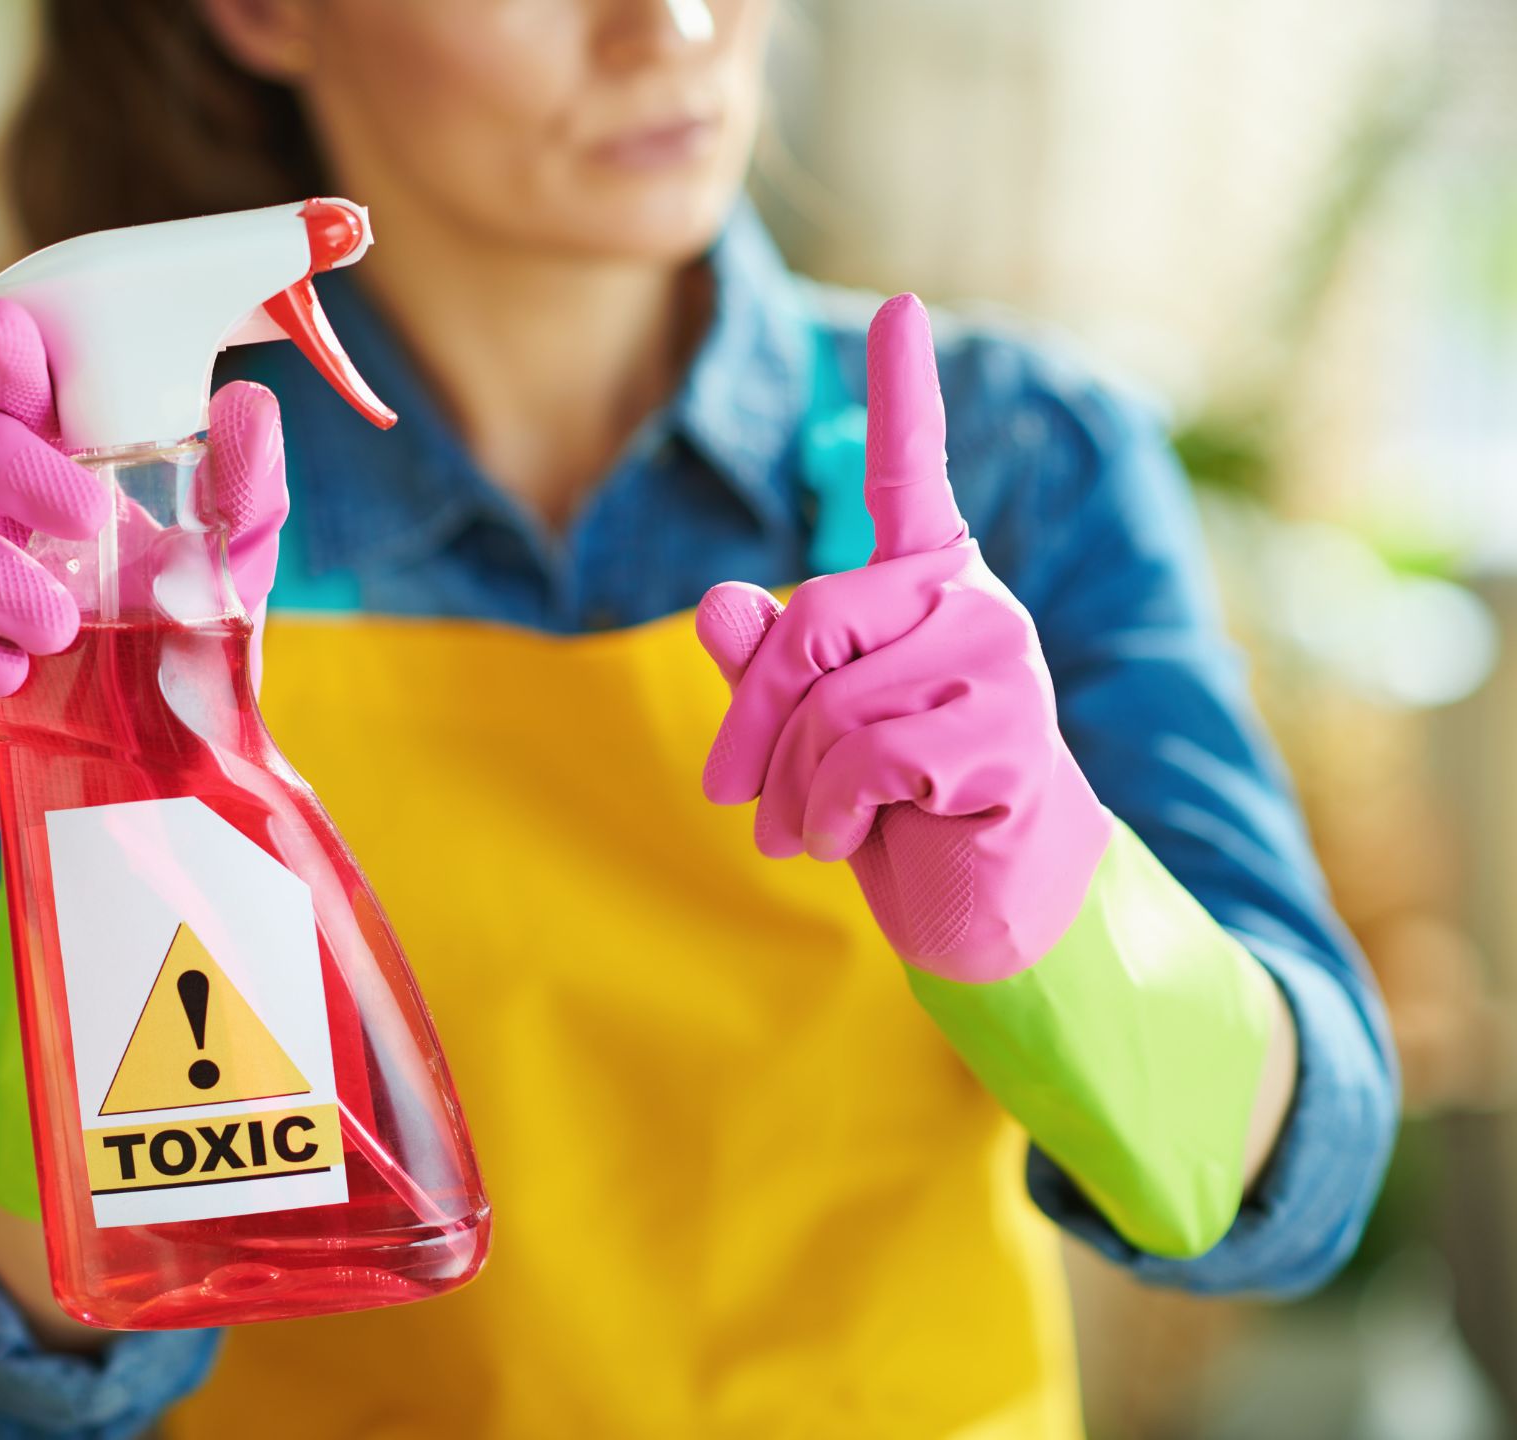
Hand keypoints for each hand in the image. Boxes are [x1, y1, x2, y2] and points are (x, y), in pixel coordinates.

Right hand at [0, 299, 289, 819]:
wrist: (151, 787)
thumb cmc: (174, 658)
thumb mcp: (226, 577)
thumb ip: (242, 496)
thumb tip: (250, 406)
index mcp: (42, 473)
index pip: (5, 389)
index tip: (12, 339)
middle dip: (6, 466)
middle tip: (90, 520)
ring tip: (59, 629)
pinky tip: (2, 670)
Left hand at [696, 294, 1110, 982]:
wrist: (992, 909)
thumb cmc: (896, 808)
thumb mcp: (812, 733)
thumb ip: (769, 668)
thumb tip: (718, 600)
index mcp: (928, 585)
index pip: (913, 474)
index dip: (904, 391)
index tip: (899, 308)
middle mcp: (972, 602)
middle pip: (808, 621)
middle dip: (753, 722)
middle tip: (735, 795)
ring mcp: (1000, 663)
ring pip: (829, 703)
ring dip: (791, 787)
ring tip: (813, 827)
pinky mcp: (1008, 737)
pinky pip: (863, 758)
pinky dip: (827, 814)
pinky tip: (859, 839)